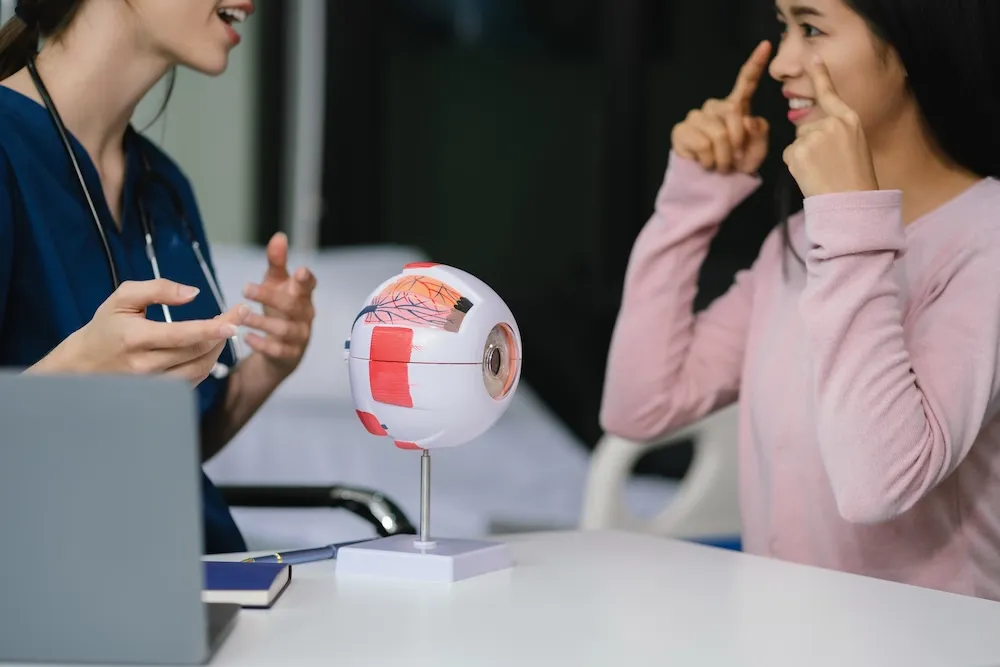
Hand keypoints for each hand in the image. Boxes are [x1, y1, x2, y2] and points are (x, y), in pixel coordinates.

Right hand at [49, 279, 248, 384]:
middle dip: (223, 333)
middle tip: (239, 316)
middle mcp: (145, 365)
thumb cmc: (107, 326)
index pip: (182, 335)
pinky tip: (210, 346)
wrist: (86, 363)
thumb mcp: (124, 297)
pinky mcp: (160, 393)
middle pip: (197, 351)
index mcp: (135, 339)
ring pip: (200, 369)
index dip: (212, 329)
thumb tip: (193, 292)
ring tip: (223, 329)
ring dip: (218, 348)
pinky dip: (207, 362)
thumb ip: (158, 289)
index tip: (235, 319)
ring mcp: (153, 383)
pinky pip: (193, 380)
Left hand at [242, 232, 315, 377]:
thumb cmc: (280, 310)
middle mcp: (304, 315)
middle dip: (270, 297)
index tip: (300, 271)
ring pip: (284, 329)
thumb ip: (277, 262)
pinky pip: (278, 350)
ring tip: (242, 315)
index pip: (309, 285)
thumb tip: (279, 236)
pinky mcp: (289, 354)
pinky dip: (262, 344)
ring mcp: (299, 336)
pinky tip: (247, 338)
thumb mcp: (276, 284)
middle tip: (246, 289)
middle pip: (292, 305)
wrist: (282, 350)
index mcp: (302, 295)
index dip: (306, 279)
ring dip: (262, 321)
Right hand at [671, 40, 771, 173]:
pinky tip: (705, 163)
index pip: (746, 82)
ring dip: (724, 157)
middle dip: (738, 143)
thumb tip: (748, 120)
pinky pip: (702, 144)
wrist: (712, 185)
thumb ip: (759, 133)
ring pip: (718, 134)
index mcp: (736, 107)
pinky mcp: (681, 130)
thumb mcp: (757, 151)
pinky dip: (709, 160)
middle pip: (733, 115)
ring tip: (720, 165)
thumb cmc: (736, 165)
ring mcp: (696, 117)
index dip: (755, 64)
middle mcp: (715, 107)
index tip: (766, 45)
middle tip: (735, 161)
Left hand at [782, 55, 878, 197]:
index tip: (813, 58)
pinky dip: (795, 166)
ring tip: (822, 172)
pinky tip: (811, 175)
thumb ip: (837, 132)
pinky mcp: (798, 149)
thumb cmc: (855, 180)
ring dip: (803, 157)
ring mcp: (814, 135)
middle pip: (807, 127)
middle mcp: (832, 123)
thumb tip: (812, 132)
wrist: (852, 203)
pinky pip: (790, 154)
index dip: (821, 75)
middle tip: (828, 166)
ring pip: (798, 142)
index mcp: (850, 120)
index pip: (831, 94)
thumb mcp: (855, 147)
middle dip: (810, 145)